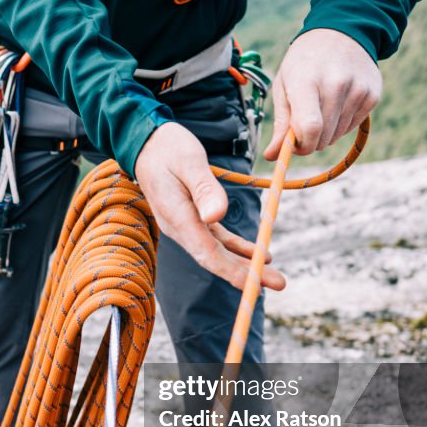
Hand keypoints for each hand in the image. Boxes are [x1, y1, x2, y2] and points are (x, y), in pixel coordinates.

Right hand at [134, 122, 284, 290]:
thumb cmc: (168, 148)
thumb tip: (217, 216)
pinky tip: (259, 254)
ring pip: (217, 252)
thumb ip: (204, 189)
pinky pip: (217, 240)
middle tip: (279, 283)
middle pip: (215, 259)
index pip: (208, 254)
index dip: (233, 272)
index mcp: (178, 217)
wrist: (146, 143)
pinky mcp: (192, 218)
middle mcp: (180, 228)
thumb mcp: (189, 161)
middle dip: (246, 274)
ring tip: (274, 277)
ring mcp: (185, 225)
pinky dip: (238, 248)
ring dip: (245, 265)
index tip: (257, 283)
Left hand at [265, 28, 380, 159]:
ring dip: (325, 132)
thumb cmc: (304, 62)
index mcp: (308, 81)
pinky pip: (351, 126)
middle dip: (310, 141)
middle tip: (303, 124)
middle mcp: (337, 85)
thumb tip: (272, 156)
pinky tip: (337, 102)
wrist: (342, 32)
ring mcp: (358, 90)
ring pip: (337, 135)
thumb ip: (280, 123)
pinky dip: (340, 123)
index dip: (300, 146)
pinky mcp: (372, 95)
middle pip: (323, 137)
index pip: (309, 128)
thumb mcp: (284, 86)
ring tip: (321, 106)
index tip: (293, 144)